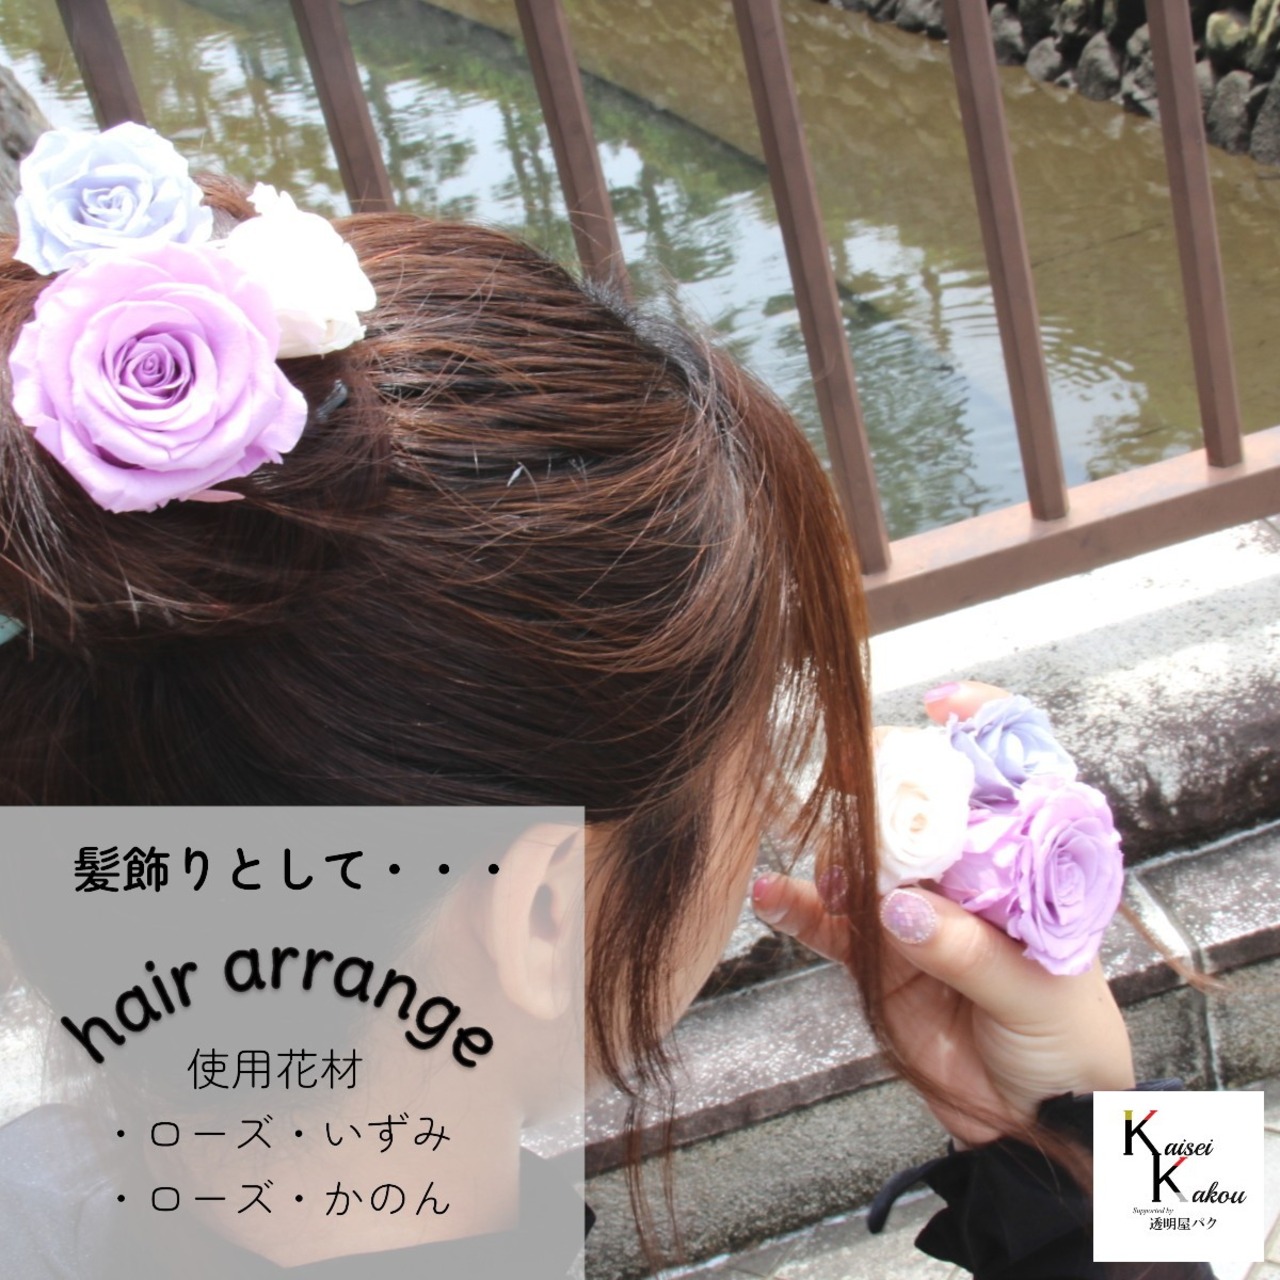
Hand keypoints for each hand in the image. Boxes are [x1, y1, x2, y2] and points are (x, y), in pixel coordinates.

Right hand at [752, 680, 1134, 1144]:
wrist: (1034, 1126)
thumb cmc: (1068, 1044)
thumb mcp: (1038, 994)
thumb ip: (971, 952)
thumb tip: (902, 911)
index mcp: (1018, 867)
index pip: (999, 779)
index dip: (974, 730)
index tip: (939, 702)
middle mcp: (959, 876)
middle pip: (911, 807)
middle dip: (875, 785)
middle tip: (840, 779)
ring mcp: (910, 911)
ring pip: (859, 857)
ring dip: (831, 851)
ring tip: (818, 865)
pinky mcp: (872, 954)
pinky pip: (826, 922)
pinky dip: (794, 906)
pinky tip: (770, 896)